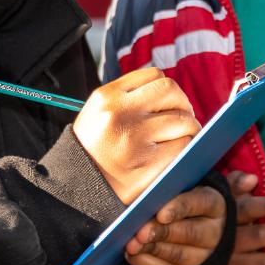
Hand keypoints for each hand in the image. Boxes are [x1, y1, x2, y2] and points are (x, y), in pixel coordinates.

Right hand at [73, 67, 199, 203]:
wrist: (74, 189)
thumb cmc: (92, 152)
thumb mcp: (97, 114)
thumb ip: (126, 99)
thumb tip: (169, 93)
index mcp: (107, 97)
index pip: (154, 75)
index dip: (168, 89)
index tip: (170, 102)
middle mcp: (120, 114)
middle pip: (171, 91)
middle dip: (184, 103)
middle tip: (183, 118)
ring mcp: (134, 139)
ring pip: (183, 119)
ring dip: (190, 127)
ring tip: (184, 136)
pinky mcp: (147, 164)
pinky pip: (183, 146)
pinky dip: (186, 147)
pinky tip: (179, 153)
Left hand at [123, 184, 225, 264]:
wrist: (192, 222)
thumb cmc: (179, 199)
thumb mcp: (179, 188)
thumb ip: (165, 189)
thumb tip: (142, 197)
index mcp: (214, 205)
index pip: (199, 203)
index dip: (179, 208)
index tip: (161, 214)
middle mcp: (214, 232)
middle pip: (189, 233)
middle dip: (162, 232)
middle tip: (141, 232)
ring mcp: (203, 255)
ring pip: (177, 254)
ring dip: (152, 249)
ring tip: (132, 245)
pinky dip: (147, 263)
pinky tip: (133, 255)